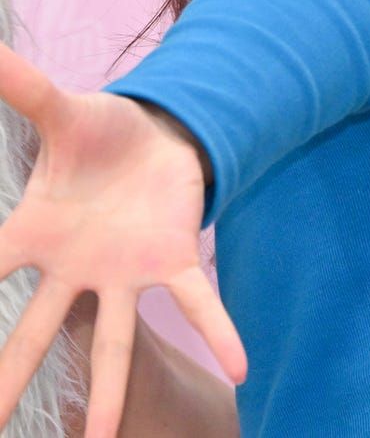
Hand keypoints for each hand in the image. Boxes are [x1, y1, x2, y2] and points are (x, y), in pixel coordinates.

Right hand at [0, 44, 246, 437]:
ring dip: (112, 390)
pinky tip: (239, 365)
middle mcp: (75, 267)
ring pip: (115, 340)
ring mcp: (124, 271)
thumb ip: (22, 87)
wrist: (153, 135)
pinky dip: (216, 330)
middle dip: (10, 376)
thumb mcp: (60, 109)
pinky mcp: (173, 260)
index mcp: (36, 231)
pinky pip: (195, 302)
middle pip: (37, 330)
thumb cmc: (96, 133)